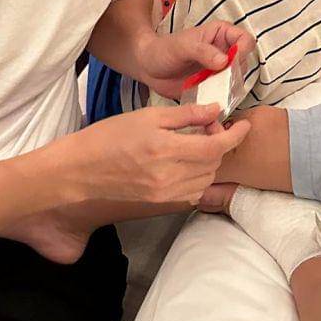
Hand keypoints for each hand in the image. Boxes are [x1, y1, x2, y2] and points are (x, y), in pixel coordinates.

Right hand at [69, 103, 250, 203]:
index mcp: (165, 151)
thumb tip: (215, 111)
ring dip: (210, 161)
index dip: (235, 136)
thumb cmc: (107, 139)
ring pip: (206, 180)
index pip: (216, 147)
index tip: (243, 125)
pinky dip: (197, 177)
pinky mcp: (162, 208)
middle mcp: (169, 179)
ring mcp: (166, 197)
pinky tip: (185, 164)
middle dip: (219, 144)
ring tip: (195, 144)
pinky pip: (193, 193)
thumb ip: (185, 115)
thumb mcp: (146, 117)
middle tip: (208, 128)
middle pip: (214, 164)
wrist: (77, 175)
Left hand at [141, 22, 255, 98]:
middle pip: (245, 62)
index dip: (243, 50)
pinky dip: (222, 98)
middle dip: (236, 73)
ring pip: (237, 80)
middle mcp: (224, 51)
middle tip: (220, 80)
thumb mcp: (182, 46)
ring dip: (229, 88)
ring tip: (212, 90)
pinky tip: (210, 99)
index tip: (232, 62)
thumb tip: (224, 61)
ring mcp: (220, 70)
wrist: (148, 68)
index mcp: (220, 34)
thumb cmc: (163, 50)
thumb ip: (202, 51)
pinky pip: (225, 94)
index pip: (245, 39)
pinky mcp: (214, 86)